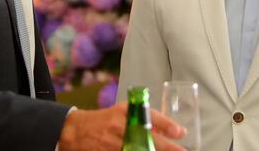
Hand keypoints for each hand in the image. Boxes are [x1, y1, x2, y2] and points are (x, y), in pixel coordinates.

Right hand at [58, 102, 184, 150]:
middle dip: (167, 146)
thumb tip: (169, 130)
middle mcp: (120, 125)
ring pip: (139, 150)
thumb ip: (142, 118)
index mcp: (125, 111)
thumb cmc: (104, 120)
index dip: (166, 125)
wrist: (77, 131)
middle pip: (148, 138)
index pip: (149, 116)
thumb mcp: (123, 112)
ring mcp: (114, 142)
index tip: (181, 133)